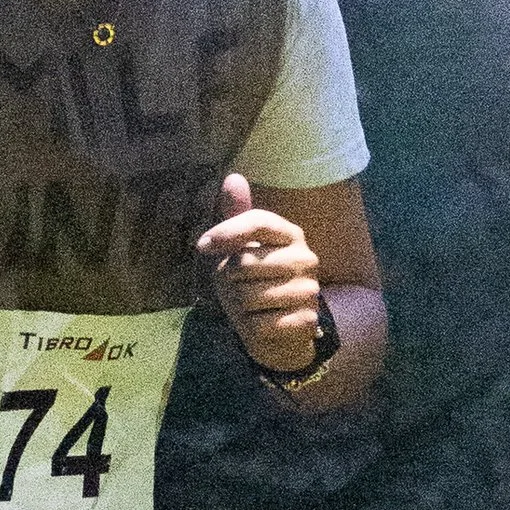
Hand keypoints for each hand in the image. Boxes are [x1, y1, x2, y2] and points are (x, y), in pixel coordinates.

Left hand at [195, 173, 322, 372]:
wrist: (283, 332)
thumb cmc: (256, 284)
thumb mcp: (243, 249)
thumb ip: (237, 217)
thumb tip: (233, 177)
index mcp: (290, 234)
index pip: (257, 221)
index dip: (225, 232)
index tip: (201, 246)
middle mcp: (305, 258)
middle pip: (242, 263)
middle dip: (227, 281)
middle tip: (237, 288)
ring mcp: (309, 290)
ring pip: (246, 297)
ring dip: (237, 309)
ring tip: (249, 308)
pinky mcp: (306, 321)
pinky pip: (258, 325)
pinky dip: (250, 330)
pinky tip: (260, 326)